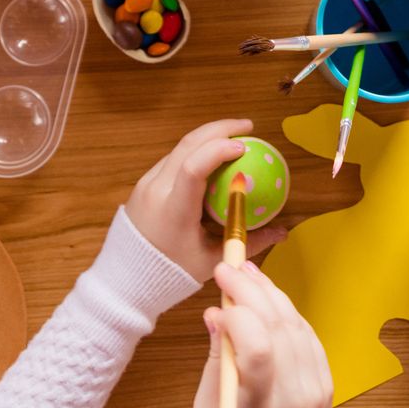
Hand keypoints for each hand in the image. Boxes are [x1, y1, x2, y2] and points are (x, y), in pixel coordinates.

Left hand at [126, 119, 285, 281]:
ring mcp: (146, 184)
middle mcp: (156, 190)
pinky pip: (172, 159)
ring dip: (207, 137)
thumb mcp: (212, 260)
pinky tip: (212, 156)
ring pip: (179, 148)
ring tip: (234, 137)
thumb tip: (283, 231)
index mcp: (174, 210)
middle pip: (187, 144)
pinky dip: (194, 151)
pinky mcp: (143, 184)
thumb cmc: (170, 274)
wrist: (125, 280)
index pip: (194, 167)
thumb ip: (249, 243)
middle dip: (220, 128)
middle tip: (248, 127)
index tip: (244, 146)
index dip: (219, 149)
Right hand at [193, 261, 331, 407]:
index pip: (258, 349)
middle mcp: (294, 401)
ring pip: (296, 326)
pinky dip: (288, 315)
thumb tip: (216, 314)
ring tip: (248, 274)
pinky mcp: (325, 386)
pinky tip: (270, 300)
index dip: (238, 311)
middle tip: (229, 268)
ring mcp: (315, 393)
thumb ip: (218, 359)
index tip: (218, 289)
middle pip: (278, 329)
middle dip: (251, 290)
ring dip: (271, 294)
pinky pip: (309, 338)